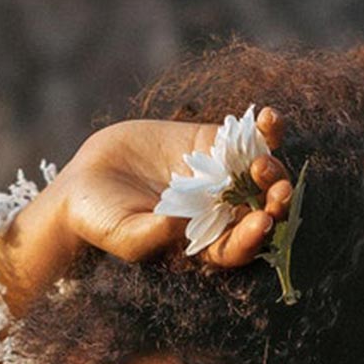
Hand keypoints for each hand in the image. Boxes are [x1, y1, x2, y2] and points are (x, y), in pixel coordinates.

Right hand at [0, 109, 294, 318]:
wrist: (86, 181)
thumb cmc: (100, 220)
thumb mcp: (122, 233)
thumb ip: (150, 235)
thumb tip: (177, 225)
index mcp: (204, 244)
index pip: (238, 246)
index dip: (254, 236)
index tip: (262, 221)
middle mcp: (219, 213)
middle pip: (260, 209)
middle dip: (273, 201)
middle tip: (277, 189)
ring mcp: (219, 176)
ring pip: (260, 173)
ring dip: (272, 166)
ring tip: (263, 158)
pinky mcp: (211, 142)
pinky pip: (246, 136)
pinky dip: (262, 128)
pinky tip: (268, 116)